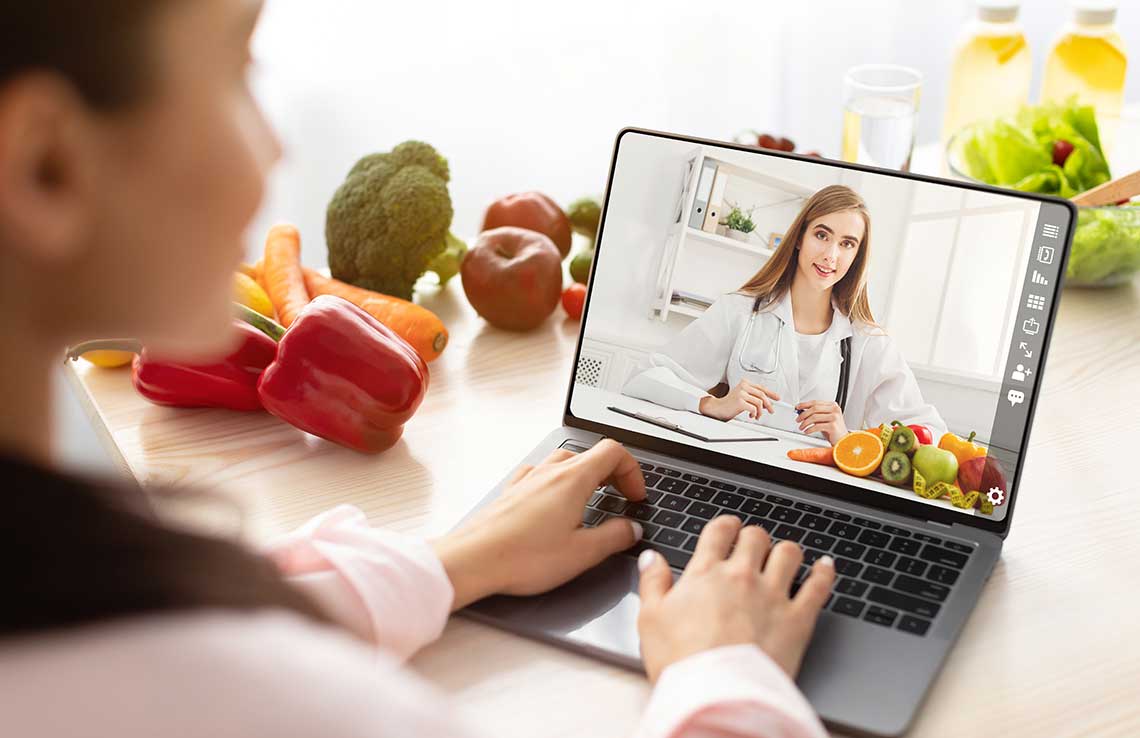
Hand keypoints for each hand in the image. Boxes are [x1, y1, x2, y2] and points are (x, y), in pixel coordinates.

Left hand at [431, 440, 645, 610]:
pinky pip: (540, 474)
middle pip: (590, 453)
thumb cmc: (522, 557)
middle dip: (612, 473)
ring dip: (585, 474)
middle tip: (620, 497)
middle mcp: (549, 472)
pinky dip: (557, 482)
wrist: (472, 560)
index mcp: (573, 480)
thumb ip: (614, 538)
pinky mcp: (510, 492)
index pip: (613, 451)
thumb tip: (631, 529)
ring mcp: (527, 480)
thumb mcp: (582, 553)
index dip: (633, 471)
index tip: (635, 496)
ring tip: (591, 499)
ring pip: (564, 461)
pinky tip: (554, 502)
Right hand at [637, 516, 834, 682]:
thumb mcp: (650, 619)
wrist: (716, 696)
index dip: (725, 525)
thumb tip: (651, 558)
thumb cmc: (682, 662)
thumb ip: (652, 582)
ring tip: (783, 556)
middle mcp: (742, 576)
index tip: (728, 529)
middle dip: (754, 537)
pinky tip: (825, 567)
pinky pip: (819, 585)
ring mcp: (773, 595)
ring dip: (786, 551)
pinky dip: (825, 572)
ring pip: (789, 553)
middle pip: (756, 537)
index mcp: (706, 573)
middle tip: (752, 546)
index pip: (720, 530)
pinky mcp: (799, 619)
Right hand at [699, 379, 780, 420]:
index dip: (771, 393)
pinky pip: (754, 408)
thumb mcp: (745, 398)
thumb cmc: (731, 403)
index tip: (777, 398)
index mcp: (745, 383)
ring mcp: (741, 393)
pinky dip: (755, 414)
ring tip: (757, 415)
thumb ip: (755, 398)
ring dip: (760, 411)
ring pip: (759, 402)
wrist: (719, 408)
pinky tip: (751, 415)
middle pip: (762, 395)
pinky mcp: (740, 401)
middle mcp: (743, 386)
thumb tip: (768, 403)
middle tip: (771, 410)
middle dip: (769, 404)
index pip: (761, 387)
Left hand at [794, 400, 847, 442]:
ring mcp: (834, 417)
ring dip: (805, 423)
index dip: (804, 404)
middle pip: (814, 408)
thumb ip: (815, 414)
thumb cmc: (833, 431)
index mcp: (833, 405)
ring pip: (814, 417)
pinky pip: (816, 426)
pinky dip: (809, 429)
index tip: (797, 407)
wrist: (843, 440)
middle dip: (803, 414)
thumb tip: (801, 411)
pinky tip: (807, 431)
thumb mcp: (823, 420)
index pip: (816, 402)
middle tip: (798, 419)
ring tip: (801, 427)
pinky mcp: (833, 426)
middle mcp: (835, 410)